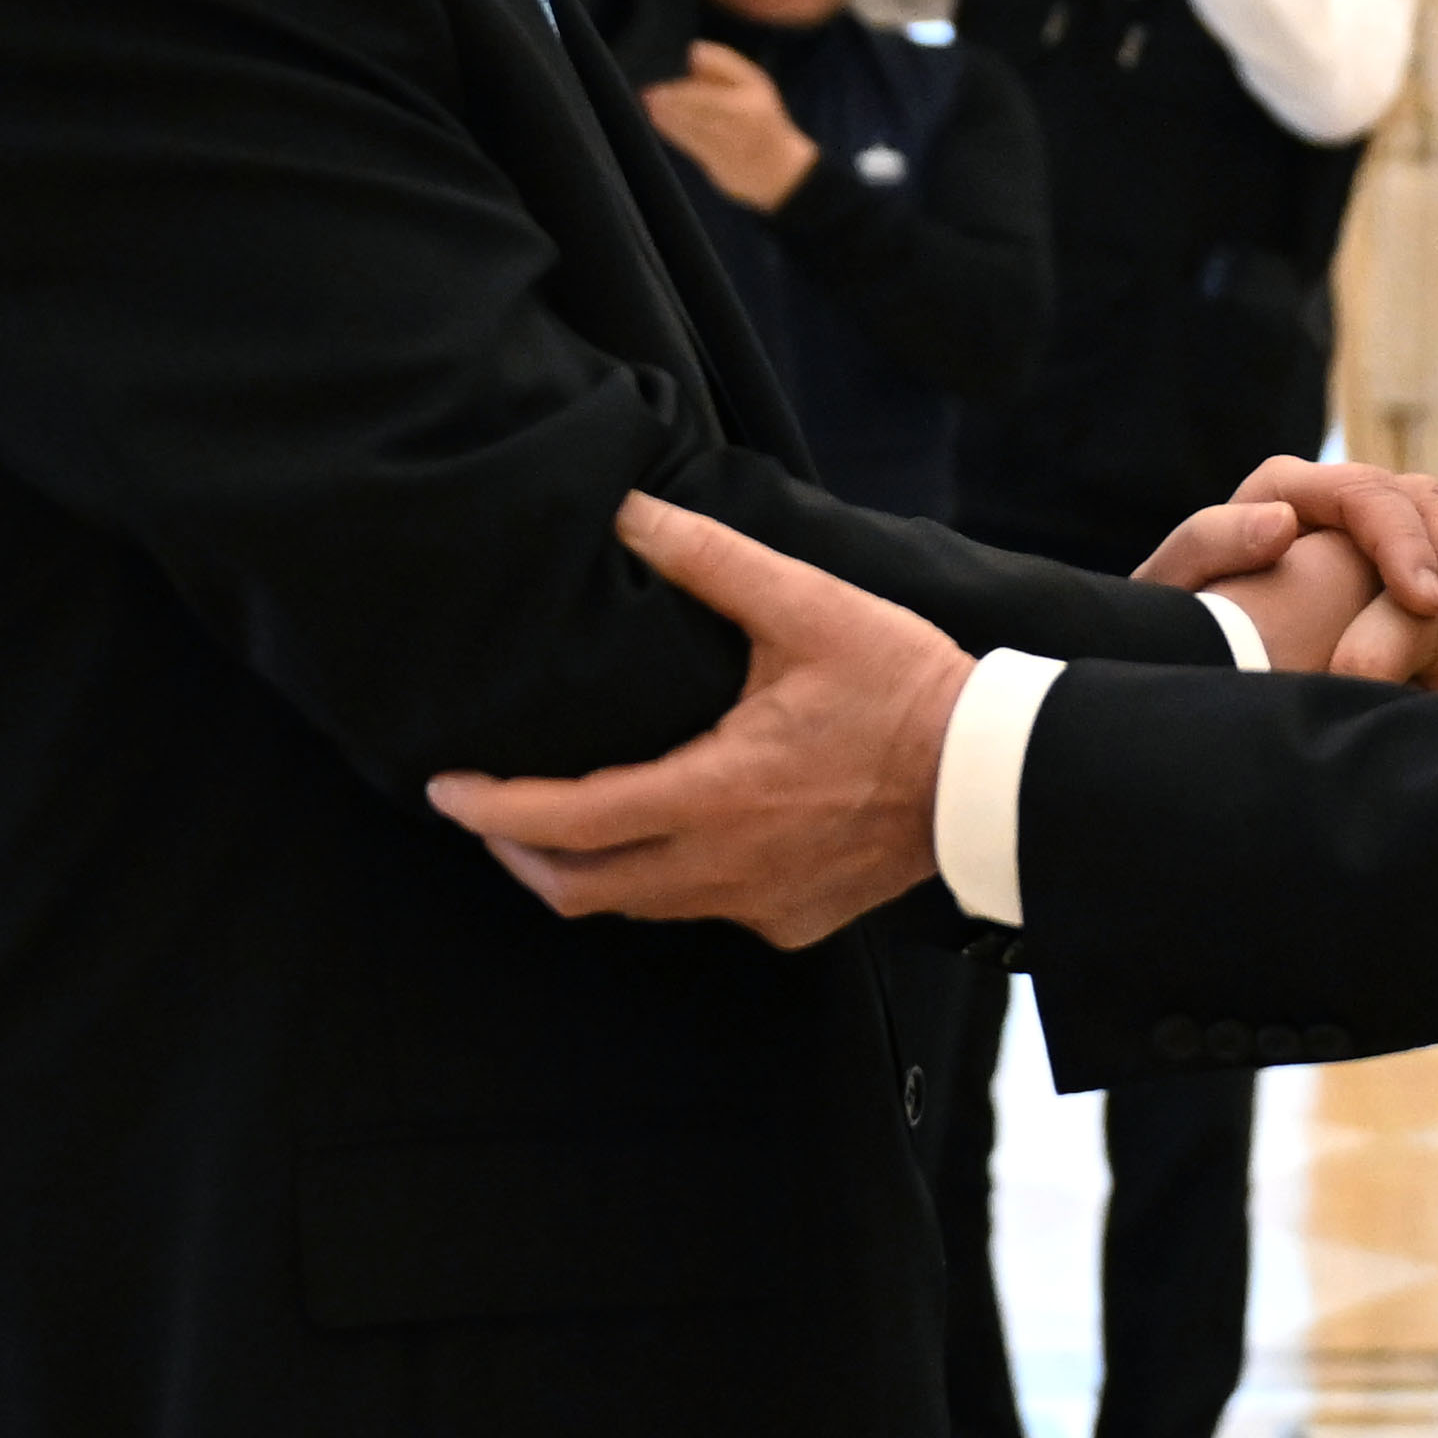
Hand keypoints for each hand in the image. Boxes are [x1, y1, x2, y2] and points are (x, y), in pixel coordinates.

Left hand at [431, 494, 969, 947]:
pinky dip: (665, 880)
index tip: (444, 789)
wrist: (993, 775)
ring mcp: (758, 905)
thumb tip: (627, 515)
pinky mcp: (793, 922)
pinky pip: (702, 911)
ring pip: (640, 907)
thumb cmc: (904, 688)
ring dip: (587, 870)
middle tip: (485, 813)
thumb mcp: (806, 608)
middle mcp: (723, 867)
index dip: (494, 810)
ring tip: (560, 822)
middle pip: (582, 890)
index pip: (570, 822)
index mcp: (714, 792)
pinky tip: (674, 836)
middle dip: (518, 854)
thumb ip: (710, 560)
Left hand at [640, 43, 820, 211]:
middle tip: (650, 96)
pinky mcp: (722, 168)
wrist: (778, 167)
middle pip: (701, 114)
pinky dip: (675, 134)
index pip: (710, 97)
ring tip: (652, 107)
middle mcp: (742, 127)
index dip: (683, 93)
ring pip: (696, 131)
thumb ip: (723, 64)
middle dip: (673, 105)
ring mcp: (732, 148)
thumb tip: (693, 51)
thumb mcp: (753, 83)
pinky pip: (695, 147)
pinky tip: (661, 122)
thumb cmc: (760, 117)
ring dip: (671, 119)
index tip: (660, 89)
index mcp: (750, 102)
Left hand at [1134, 456, 1437, 664]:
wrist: (1205, 638)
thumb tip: (1280, 522)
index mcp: (1292, 489)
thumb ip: (1211, 544)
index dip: (1403, 545)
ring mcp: (1385, 526)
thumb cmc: (1188, 615)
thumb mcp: (1179, 585)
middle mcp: (1346, 498)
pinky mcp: (1413, 560)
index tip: (1425, 604)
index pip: (1365, 496)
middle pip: (1426, 503)